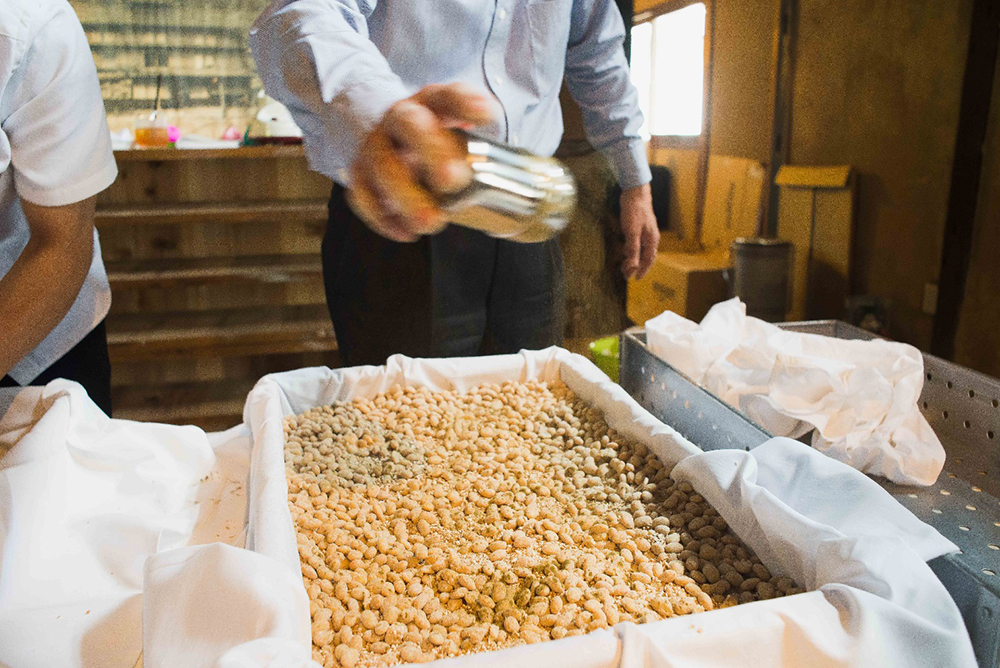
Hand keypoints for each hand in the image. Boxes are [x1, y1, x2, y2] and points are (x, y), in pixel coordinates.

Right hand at [347, 83, 494, 241]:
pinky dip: (382, 216)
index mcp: (430, 103)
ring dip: (406, 195)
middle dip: (430, 151)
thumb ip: (480, 146)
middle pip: (409, 125)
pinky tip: (406, 233)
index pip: (447, 95)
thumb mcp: (454, 129)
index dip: (466, 102)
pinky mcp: (359, 171)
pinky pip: (362, 193)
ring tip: (433, 222)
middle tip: (453, 181)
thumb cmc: (431, 135)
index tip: (488, 114)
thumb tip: (524, 182)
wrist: (380, 128)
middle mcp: (399, 117)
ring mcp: (376, 143)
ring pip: (382, 164)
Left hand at [620, 184, 658, 278]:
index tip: (635, 279)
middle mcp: (651, 237)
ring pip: (640, 250)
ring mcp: (646, 231)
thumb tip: (633, 267)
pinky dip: (631, 249)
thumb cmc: (634, 211)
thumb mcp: (631, 232)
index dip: (642, 270)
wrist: (635, 192)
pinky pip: (637, 242)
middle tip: (626, 274)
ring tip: (623, 265)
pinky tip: (625, 249)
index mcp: (651, 240)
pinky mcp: (640, 226)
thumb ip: (633, 250)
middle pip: (645, 256)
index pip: (648, 260)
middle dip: (636, 266)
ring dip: (633, 258)